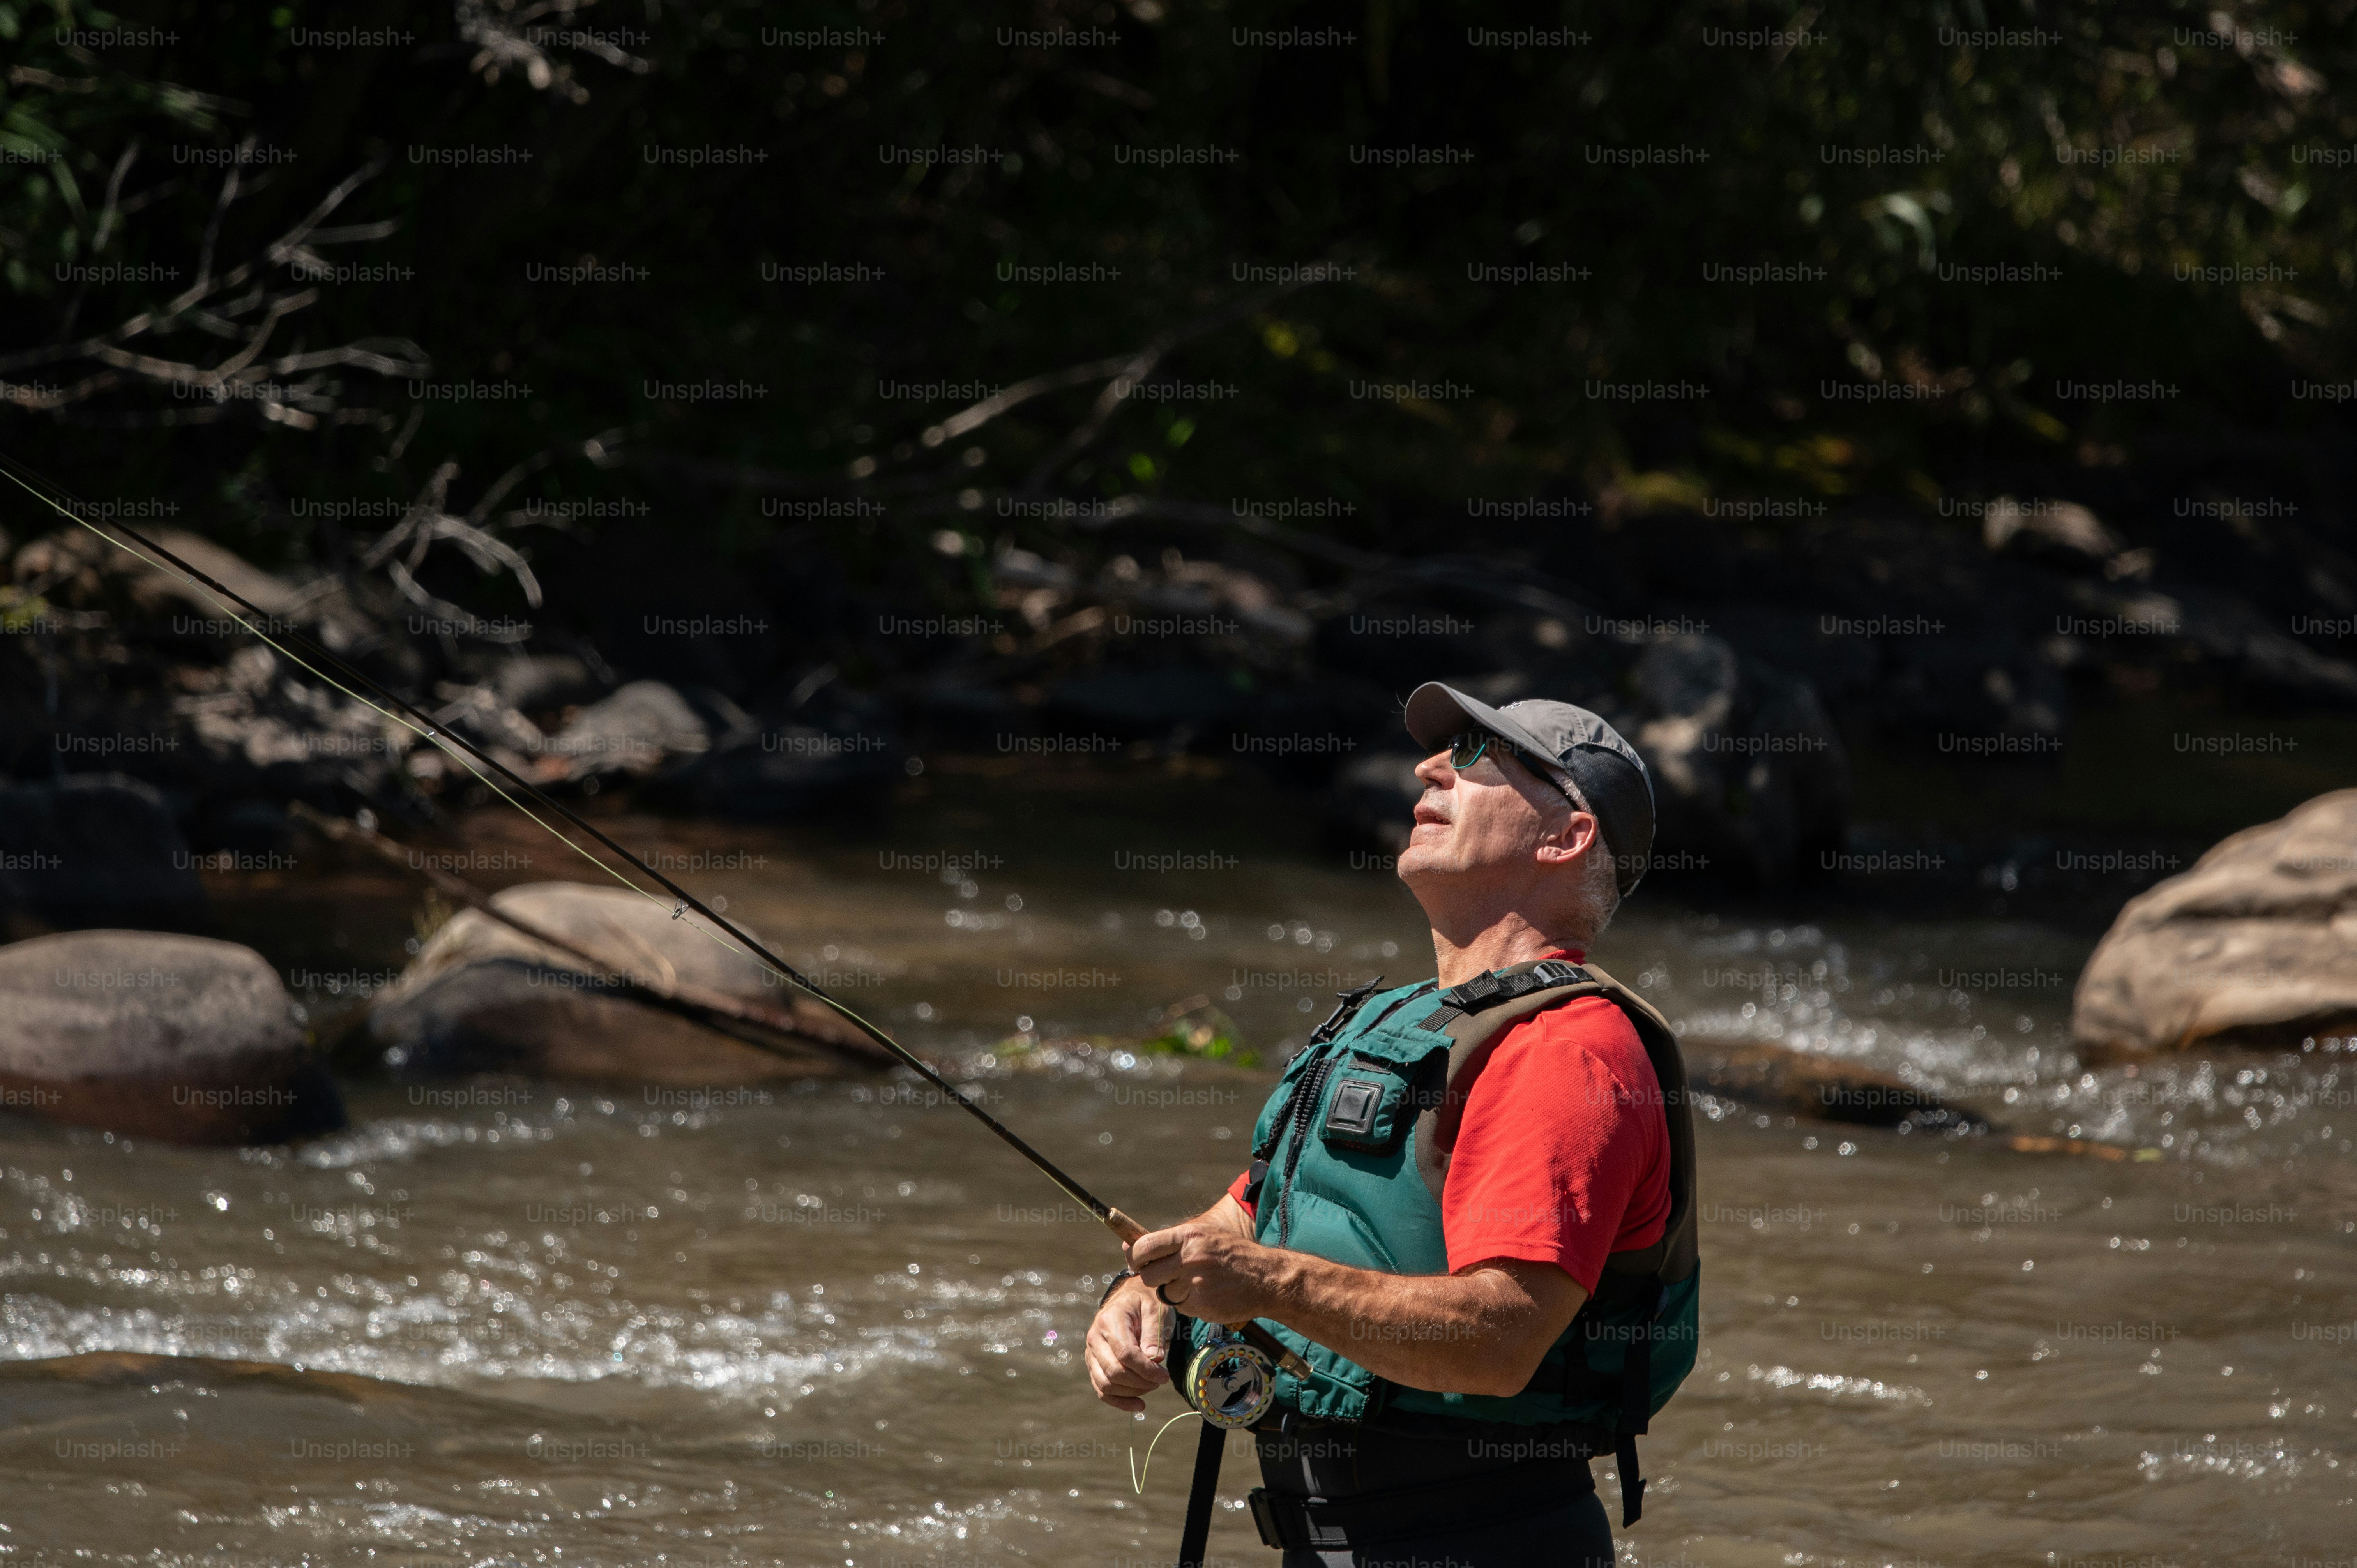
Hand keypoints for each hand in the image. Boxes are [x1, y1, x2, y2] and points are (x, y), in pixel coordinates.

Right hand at [1085, 1274, 1171, 1412]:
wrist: (1131, 1297)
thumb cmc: (1146, 1302)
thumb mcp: (1156, 1310)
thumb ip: (1154, 1334)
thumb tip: (1154, 1360)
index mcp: (1109, 1321)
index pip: (1125, 1354)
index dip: (1146, 1370)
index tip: (1164, 1376)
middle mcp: (1095, 1338)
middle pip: (1114, 1372)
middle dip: (1141, 1382)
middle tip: (1161, 1380)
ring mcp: (1091, 1353)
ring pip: (1106, 1384)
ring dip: (1132, 1392)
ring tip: (1152, 1386)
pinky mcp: (1094, 1365)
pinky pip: (1101, 1390)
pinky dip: (1119, 1401)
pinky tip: (1139, 1405)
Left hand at [1128, 1219, 1280, 1325]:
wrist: (1266, 1278)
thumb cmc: (1232, 1254)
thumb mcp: (1204, 1234)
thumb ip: (1168, 1240)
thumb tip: (1126, 1244)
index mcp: (1188, 1236)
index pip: (1143, 1247)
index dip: (1135, 1257)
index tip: (1139, 1263)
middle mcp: (1190, 1257)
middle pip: (1148, 1274)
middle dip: (1154, 1278)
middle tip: (1169, 1276)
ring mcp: (1195, 1283)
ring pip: (1164, 1293)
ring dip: (1174, 1292)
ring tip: (1196, 1283)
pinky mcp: (1201, 1305)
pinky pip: (1181, 1307)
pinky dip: (1189, 1304)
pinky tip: (1207, 1294)